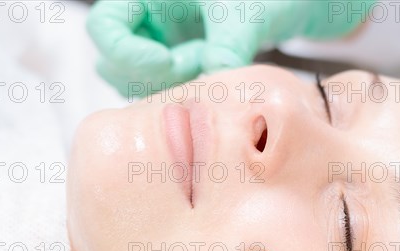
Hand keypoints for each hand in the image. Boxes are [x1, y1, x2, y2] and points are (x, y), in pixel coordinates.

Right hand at [87, 1, 374, 96]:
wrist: (294, 2)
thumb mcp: (244, 11)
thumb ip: (226, 46)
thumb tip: (213, 88)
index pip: (104, 28)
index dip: (127, 52)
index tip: (169, 61)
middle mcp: (148, 20)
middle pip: (115, 63)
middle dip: (152, 75)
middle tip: (197, 67)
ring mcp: (162, 44)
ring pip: (139, 83)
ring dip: (170, 88)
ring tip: (211, 68)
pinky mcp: (182, 64)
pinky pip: (168, 90)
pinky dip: (187, 92)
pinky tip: (216, 78)